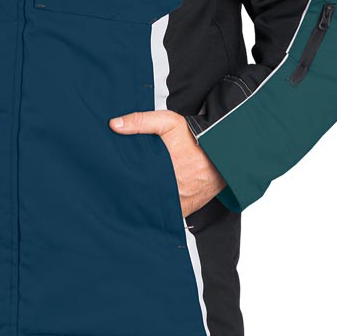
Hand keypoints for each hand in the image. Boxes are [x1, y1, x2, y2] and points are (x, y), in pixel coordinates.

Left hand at [108, 109, 226, 216]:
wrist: (223, 154)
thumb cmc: (195, 138)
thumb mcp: (168, 122)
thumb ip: (141, 121)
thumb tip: (114, 125)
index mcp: (161, 168)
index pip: (132, 180)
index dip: (121, 179)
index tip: (112, 176)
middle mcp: (169, 188)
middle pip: (141, 195)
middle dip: (131, 191)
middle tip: (119, 185)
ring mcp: (177, 202)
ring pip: (153, 207)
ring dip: (144, 201)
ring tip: (133, 193)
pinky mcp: (184, 209)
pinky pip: (166, 214)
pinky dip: (158, 210)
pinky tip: (150, 201)